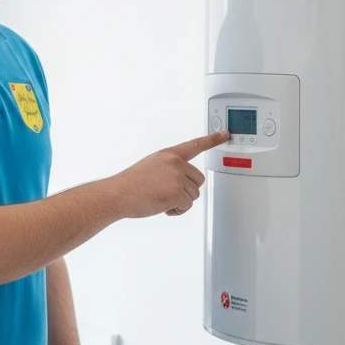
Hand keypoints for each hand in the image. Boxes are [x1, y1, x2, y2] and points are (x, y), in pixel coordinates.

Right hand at [113, 130, 229, 218]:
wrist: (118, 194)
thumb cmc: (130, 184)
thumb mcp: (151, 166)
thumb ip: (168, 168)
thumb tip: (180, 181)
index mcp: (169, 154)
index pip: (195, 145)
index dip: (213, 139)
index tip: (226, 134)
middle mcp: (175, 163)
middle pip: (198, 179)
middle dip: (186, 190)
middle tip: (168, 193)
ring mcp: (177, 177)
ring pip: (193, 195)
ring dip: (180, 201)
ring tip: (161, 199)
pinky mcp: (177, 192)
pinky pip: (187, 205)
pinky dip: (177, 210)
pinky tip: (163, 207)